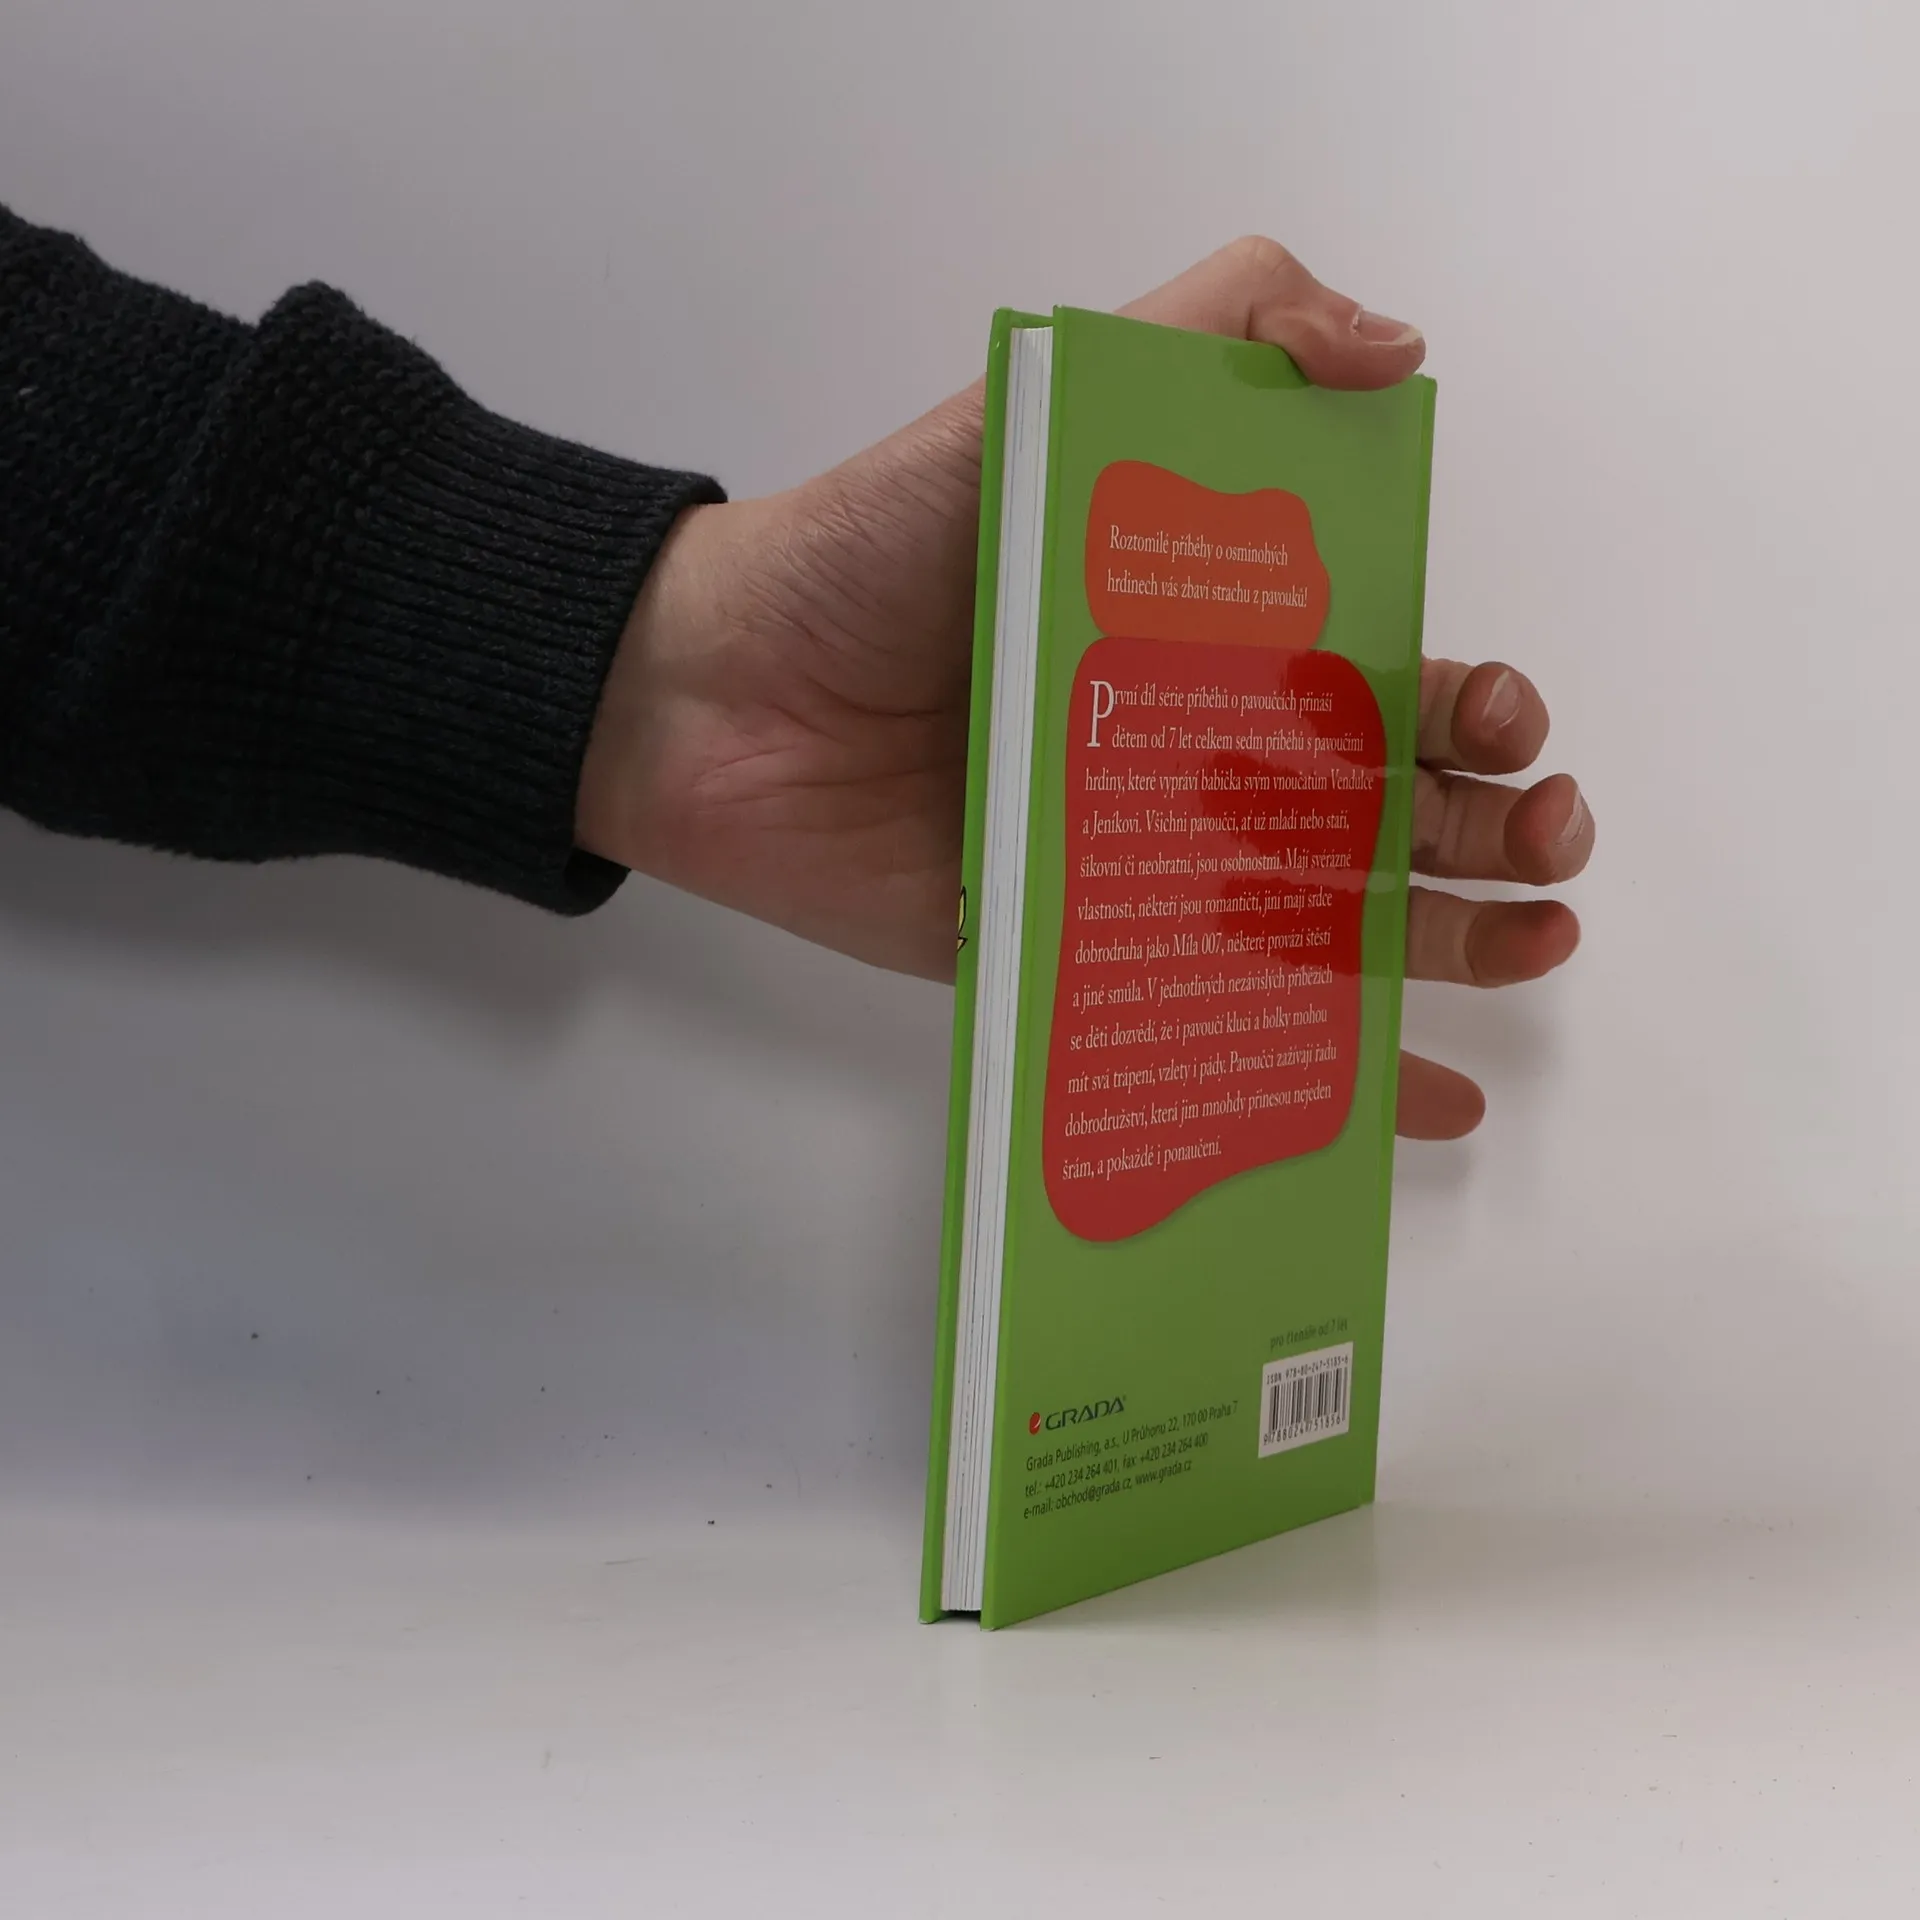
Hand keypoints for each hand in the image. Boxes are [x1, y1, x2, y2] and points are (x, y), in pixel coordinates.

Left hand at [577, 238, 1591, 1138]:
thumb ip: (1216, 332)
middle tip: (1545, 839)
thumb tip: (1401, 351)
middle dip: (1495, 821)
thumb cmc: (879, 548)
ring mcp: (1148, 868)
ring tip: (1538, 938)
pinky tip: (1428, 1101)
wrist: (710, 695)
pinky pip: (1224, 1020)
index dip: (1470, 700)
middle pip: (1388, 804)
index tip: (1497, 717)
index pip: (1387, 675)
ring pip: (1339, 915)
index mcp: (1213, 636)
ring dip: (1459, 936)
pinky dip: (1332, 1067)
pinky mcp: (1084, 959)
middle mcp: (1198, 756)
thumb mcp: (1050, 401)